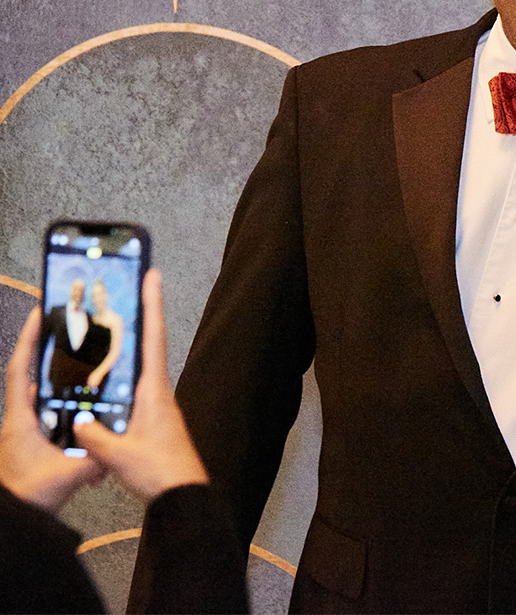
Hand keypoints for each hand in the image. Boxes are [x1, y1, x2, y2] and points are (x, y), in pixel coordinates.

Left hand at [0, 306, 104, 509]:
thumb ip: (95, 460)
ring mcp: (20, 431)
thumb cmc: (30, 497)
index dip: (29, 340)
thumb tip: (118, 448)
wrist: (11, 524)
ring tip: (78, 357)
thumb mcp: (67, 476)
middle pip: (27, 374)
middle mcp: (17, 420)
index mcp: (20, 420)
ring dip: (52, 374)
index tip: (40, 313)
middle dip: (43, 349)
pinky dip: (57, 399)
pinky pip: (42, 411)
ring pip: (35, 393)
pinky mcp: (28, 443)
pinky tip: (80, 400)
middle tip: (66, 327)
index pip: (20, 370)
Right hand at [75, 269, 208, 500]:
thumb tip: (77, 420)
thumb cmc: (159, 472)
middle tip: (130, 287)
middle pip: (149, 344)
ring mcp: (158, 404)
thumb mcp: (120, 455)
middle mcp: (159, 391)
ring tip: (113, 324)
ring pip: (142, 365)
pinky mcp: (154, 419)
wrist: (184, 495)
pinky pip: (136, 387)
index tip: (152, 275)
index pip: (152, 338)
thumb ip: (96, 437)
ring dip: (131, 344)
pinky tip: (107, 378)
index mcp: (154, 391)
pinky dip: (124, 375)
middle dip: (141, 315)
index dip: (152, 306)